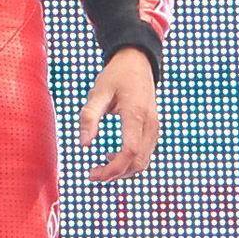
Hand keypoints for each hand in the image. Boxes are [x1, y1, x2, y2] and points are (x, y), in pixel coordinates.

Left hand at [79, 50, 160, 183]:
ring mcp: (154, 128)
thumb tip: (84, 144)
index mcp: (136, 114)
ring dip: (123, 171)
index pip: (130, 151)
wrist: (137, 63)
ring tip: (101, 168)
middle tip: (93, 174)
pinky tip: (112, 157)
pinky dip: (130, 163)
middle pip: (138, 162)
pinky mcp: (153, 130)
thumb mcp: (98, 92)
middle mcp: (150, 124)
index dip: (112, 168)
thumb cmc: (116, 77)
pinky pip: (145, 154)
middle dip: (116, 174)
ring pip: (143, 162)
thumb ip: (89, 117)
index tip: (93, 173)